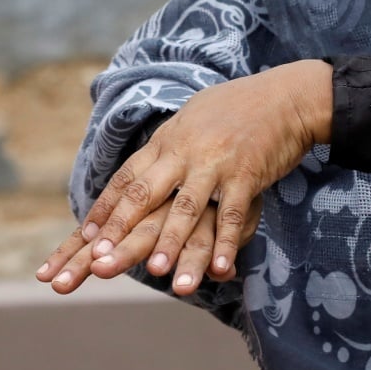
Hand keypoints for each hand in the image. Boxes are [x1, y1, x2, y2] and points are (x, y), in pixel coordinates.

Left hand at [36, 59, 330, 294]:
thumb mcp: (192, 119)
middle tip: (98, 263)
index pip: (126, 179)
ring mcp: (215, 163)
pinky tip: (218, 270)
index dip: (105, 211)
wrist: (286, 96)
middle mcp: (184, 152)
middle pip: (144, 195)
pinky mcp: (247, 174)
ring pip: (186, 208)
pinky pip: (231, 214)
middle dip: (119, 230)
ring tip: (155, 273)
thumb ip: (167, 146)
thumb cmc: (238, 107)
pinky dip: (224, 243)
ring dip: (170, 243)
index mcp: (167, 141)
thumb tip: (144, 166)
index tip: (84, 241)